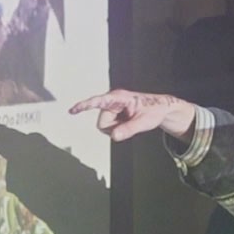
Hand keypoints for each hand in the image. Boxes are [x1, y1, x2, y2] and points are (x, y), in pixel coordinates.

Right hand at [69, 90, 196, 142]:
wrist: (160, 109)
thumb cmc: (154, 110)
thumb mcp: (144, 122)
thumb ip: (129, 129)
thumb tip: (114, 136)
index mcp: (118, 97)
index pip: (98, 101)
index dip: (84, 106)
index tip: (73, 110)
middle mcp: (112, 101)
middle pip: (101, 122)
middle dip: (113, 128)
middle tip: (129, 124)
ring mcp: (112, 107)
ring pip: (104, 126)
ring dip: (115, 128)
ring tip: (129, 122)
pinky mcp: (113, 113)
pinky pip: (108, 127)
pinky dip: (117, 128)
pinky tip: (126, 122)